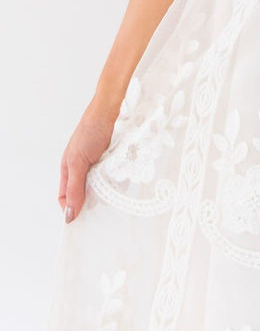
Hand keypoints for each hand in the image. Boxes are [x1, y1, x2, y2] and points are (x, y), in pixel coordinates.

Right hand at [58, 97, 119, 223]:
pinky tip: (122, 186)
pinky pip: (111, 177)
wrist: (110, 109)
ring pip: (98, 187)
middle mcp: (81, 168)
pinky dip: (115, 183)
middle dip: (91, 203)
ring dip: (105, 193)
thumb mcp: (79, 161)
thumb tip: (68, 215)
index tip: (84, 221)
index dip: (72, 209)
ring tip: (114, 202)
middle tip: (103, 214)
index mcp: (68, 169)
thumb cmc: (90, 131)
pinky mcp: (110, 159)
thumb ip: (75, 187)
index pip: (65, 197)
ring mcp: (96, 163)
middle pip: (83, 194)